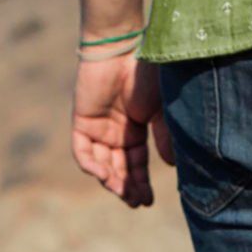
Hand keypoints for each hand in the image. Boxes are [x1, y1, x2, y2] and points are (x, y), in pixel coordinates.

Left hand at [71, 53, 174, 207]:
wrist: (126, 48)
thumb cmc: (148, 75)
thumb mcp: (162, 111)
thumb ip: (164, 138)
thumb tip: (169, 167)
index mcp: (135, 130)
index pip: (136, 164)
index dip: (142, 184)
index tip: (148, 202)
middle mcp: (115, 132)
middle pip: (119, 168)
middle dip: (127, 187)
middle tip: (136, 202)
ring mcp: (98, 127)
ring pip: (101, 164)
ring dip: (111, 181)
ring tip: (124, 193)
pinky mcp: (82, 121)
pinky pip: (82, 151)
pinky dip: (92, 166)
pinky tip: (106, 176)